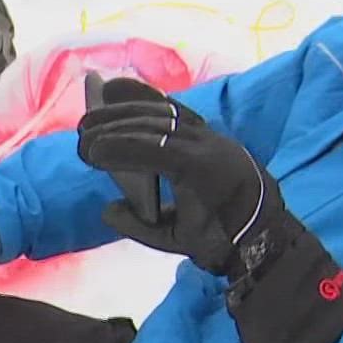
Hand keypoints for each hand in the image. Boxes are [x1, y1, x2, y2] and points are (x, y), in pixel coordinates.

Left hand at [76, 79, 342, 342]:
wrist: (258, 252)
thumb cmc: (223, 240)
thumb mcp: (174, 232)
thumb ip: (141, 221)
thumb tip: (107, 209)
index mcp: (209, 149)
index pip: (172, 112)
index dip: (140, 97)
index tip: (110, 89)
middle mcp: (209, 142)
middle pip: (157, 115)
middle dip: (117, 113)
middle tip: (85, 119)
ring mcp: (206, 150)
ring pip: (152, 128)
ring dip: (113, 129)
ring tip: (84, 137)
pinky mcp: (200, 165)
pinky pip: (154, 150)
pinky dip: (122, 148)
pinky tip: (97, 150)